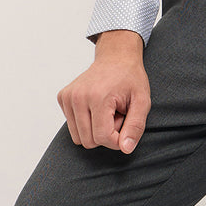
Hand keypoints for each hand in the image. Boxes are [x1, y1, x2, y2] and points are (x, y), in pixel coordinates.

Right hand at [57, 30, 150, 153]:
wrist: (117, 56)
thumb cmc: (131, 78)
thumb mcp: (142, 100)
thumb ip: (136, 126)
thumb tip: (125, 149)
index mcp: (98, 96)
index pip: (102, 138)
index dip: (117, 139)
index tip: (125, 124)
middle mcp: (78, 96)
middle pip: (88, 141)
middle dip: (106, 133)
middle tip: (116, 113)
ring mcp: (68, 96)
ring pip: (78, 137)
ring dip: (95, 129)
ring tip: (107, 110)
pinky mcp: (62, 97)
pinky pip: (72, 126)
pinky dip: (85, 122)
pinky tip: (96, 105)